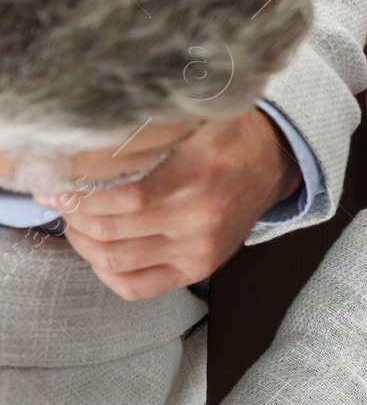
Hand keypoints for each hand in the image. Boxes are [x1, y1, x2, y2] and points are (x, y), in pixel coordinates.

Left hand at [42, 110, 298, 300]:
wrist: (272, 162)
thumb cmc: (229, 137)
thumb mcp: (193, 117)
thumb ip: (148, 128)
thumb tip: (87, 142)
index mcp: (196, 177)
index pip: (119, 198)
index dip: (77, 197)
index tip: (55, 186)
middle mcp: (199, 218)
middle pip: (110, 231)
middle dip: (73, 217)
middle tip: (62, 202)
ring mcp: (200, 249)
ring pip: (116, 261)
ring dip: (84, 243)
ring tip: (78, 224)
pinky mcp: (200, 268)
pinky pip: (137, 287)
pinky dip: (107, 274)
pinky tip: (100, 252)